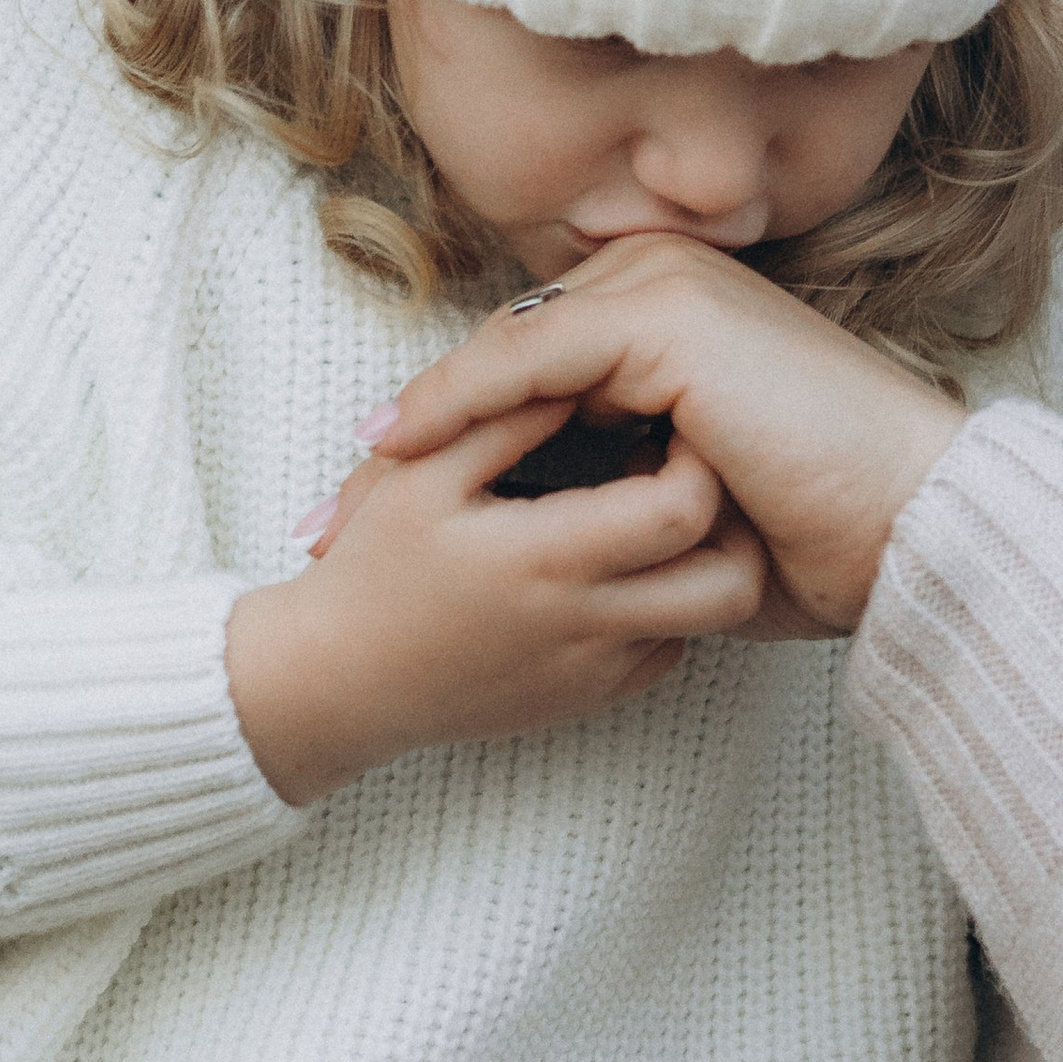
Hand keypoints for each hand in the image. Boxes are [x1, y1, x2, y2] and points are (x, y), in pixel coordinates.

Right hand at [225, 398, 756, 806]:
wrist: (333, 691)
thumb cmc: (371, 572)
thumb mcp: (422, 476)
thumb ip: (504, 415)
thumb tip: (580, 362)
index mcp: (547, 557)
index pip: (682, 508)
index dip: (692, 453)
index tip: (663, 415)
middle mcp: (587, 624)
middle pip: (729, 578)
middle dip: (728, 512)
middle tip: (679, 461)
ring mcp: (597, 672)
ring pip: (708, 616)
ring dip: (700, 559)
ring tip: (647, 511)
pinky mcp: (594, 699)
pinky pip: (669, 648)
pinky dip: (666, 605)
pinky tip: (617, 565)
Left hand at [366, 235, 966, 640]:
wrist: (904, 520)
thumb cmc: (816, 532)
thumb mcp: (685, 510)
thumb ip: (614, 492)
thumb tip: (528, 542)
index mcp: (674, 316)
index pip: (528, 375)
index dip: (443, 447)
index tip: (369, 529)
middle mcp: (666, 280)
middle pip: (501, 359)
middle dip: (410, 445)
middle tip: (325, 526)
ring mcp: (667, 286)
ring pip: (503, 354)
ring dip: (415, 429)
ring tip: (342, 508)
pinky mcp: (665, 313)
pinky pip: (530, 356)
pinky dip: (456, 401)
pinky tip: (395, 450)